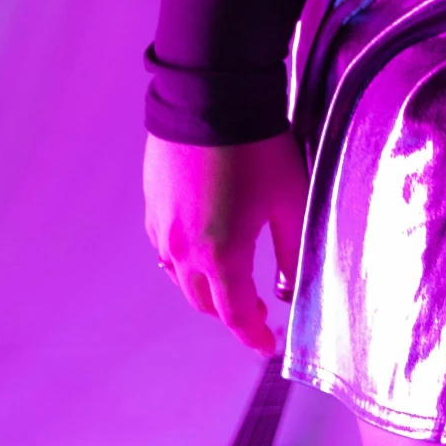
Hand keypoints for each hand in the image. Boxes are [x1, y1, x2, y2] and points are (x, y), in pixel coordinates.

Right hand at [144, 131, 308, 355]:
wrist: (212, 98)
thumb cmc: (258, 148)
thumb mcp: (292, 199)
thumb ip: (293, 250)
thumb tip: (293, 285)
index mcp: (220, 255)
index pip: (235, 314)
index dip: (252, 335)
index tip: (267, 346)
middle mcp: (183, 250)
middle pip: (204, 300)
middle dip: (229, 311)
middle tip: (255, 309)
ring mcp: (162, 228)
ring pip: (180, 277)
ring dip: (205, 287)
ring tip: (232, 280)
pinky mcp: (152, 205)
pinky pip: (166, 249)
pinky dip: (185, 259)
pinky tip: (203, 246)